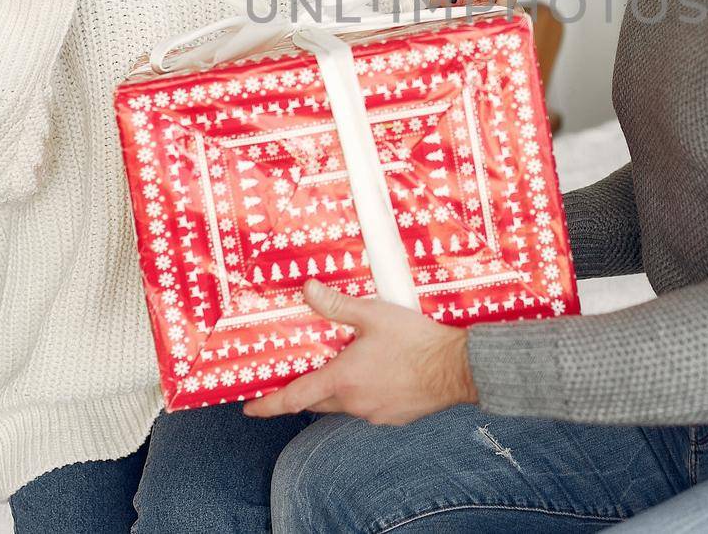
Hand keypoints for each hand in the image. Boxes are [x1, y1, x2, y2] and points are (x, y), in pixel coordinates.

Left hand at [243, 280, 477, 424]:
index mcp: (342, 379)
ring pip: (345, 404)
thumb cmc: (417, 341)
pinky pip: (369, 408)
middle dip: (305, 393)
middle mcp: (354, 403)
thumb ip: (337, 304)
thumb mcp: (374, 314)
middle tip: (299, 379)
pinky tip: (379, 376)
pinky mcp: (394, 417)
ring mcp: (374, 414)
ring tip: (349, 367)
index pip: (294, 397)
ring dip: (340, 390)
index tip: (249, 408)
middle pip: (317, 402)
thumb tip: (307, 289)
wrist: (458, 368)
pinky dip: (365, 394)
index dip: (267, 404)